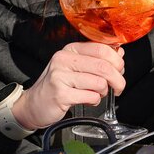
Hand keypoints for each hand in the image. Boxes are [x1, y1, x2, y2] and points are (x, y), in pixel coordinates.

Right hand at [11, 42, 125, 129]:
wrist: (33, 105)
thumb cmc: (58, 85)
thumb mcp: (76, 67)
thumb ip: (96, 59)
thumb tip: (119, 53)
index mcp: (70, 49)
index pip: (102, 49)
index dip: (117, 61)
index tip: (120, 70)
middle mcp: (64, 59)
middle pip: (103, 66)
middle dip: (118, 79)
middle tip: (119, 87)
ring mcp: (60, 76)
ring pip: (99, 83)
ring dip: (104, 92)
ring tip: (97, 94)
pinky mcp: (60, 94)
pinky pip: (91, 96)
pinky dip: (95, 101)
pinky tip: (88, 100)